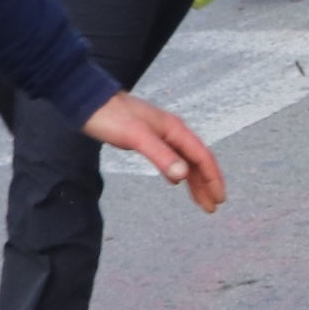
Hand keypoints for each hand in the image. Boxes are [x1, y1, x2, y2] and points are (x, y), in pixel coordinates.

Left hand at [84, 93, 226, 211]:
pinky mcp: (148, 140)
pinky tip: (176, 182)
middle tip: (212, 207)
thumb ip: (161, 155)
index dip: (212, 178)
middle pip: (197, 161)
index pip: (202, 157)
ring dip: (194, 181)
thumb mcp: (137, 137)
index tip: (219, 199)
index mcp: (175, 130)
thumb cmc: (112, 117)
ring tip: (201, 201)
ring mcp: (161, 136)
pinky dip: (179, 173)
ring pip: (185, 161)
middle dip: (207, 184)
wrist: (89, 102)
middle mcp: (172, 132)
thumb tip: (183, 176)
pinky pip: (172, 159)